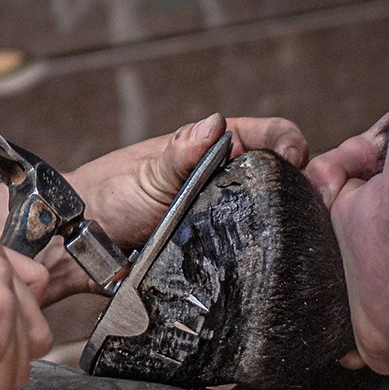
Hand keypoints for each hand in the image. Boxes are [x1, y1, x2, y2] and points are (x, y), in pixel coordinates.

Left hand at [54, 114, 307, 294]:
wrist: (76, 246)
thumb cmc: (107, 196)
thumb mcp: (148, 172)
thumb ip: (181, 153)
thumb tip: (215, 125)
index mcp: (209, 152)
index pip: (265, 135)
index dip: (288, 142)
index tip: (297, 159)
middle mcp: (219, 183)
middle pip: (274, 180)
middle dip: (295, 188)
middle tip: (311, 203)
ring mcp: (216, 219)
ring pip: (263, 220)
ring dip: (279, 226)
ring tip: (297, 235)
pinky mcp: (209, 255)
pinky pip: (240, 256)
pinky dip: (254, 258)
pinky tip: (268, 264)